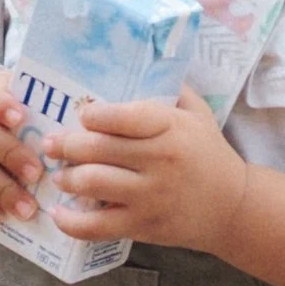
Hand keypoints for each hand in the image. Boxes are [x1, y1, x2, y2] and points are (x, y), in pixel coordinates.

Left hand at [43, 87, 247, 254]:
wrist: (234, 206)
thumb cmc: (209, 154)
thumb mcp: (197, 113)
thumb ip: (169, 88)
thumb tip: (137, 59)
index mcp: (172, 128)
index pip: (124, 116)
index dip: (94, 114)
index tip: (81, 114)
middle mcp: (160, 160)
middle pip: (98, 149)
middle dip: (66, 145)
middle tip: (50, 143)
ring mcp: (150, 196)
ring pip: (93, 183)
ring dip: (67, 177)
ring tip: (59, 174)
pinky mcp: (143, 226)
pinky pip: (98, 226)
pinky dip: (72, 222)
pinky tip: (58, 214)